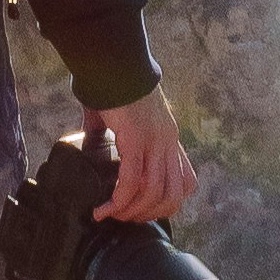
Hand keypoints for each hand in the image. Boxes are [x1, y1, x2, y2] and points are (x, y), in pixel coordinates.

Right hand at [92, 90, 193, 222]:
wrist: (113, 61)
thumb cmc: (114, 83)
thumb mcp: (124, 115)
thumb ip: (113, 131)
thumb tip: (92, 140)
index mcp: (169, 137)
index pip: (186, 181)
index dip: (169, 203)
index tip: (144, 209)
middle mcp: (167, 142)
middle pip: (173, 195)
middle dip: (149, 214)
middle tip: (126, 218)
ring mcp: (155, 141)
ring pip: (154, 194)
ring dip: (131, 212)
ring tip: (112, 214)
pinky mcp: (136, 139)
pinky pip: (132, 182)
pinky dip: (118, 201)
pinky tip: (104, 208)